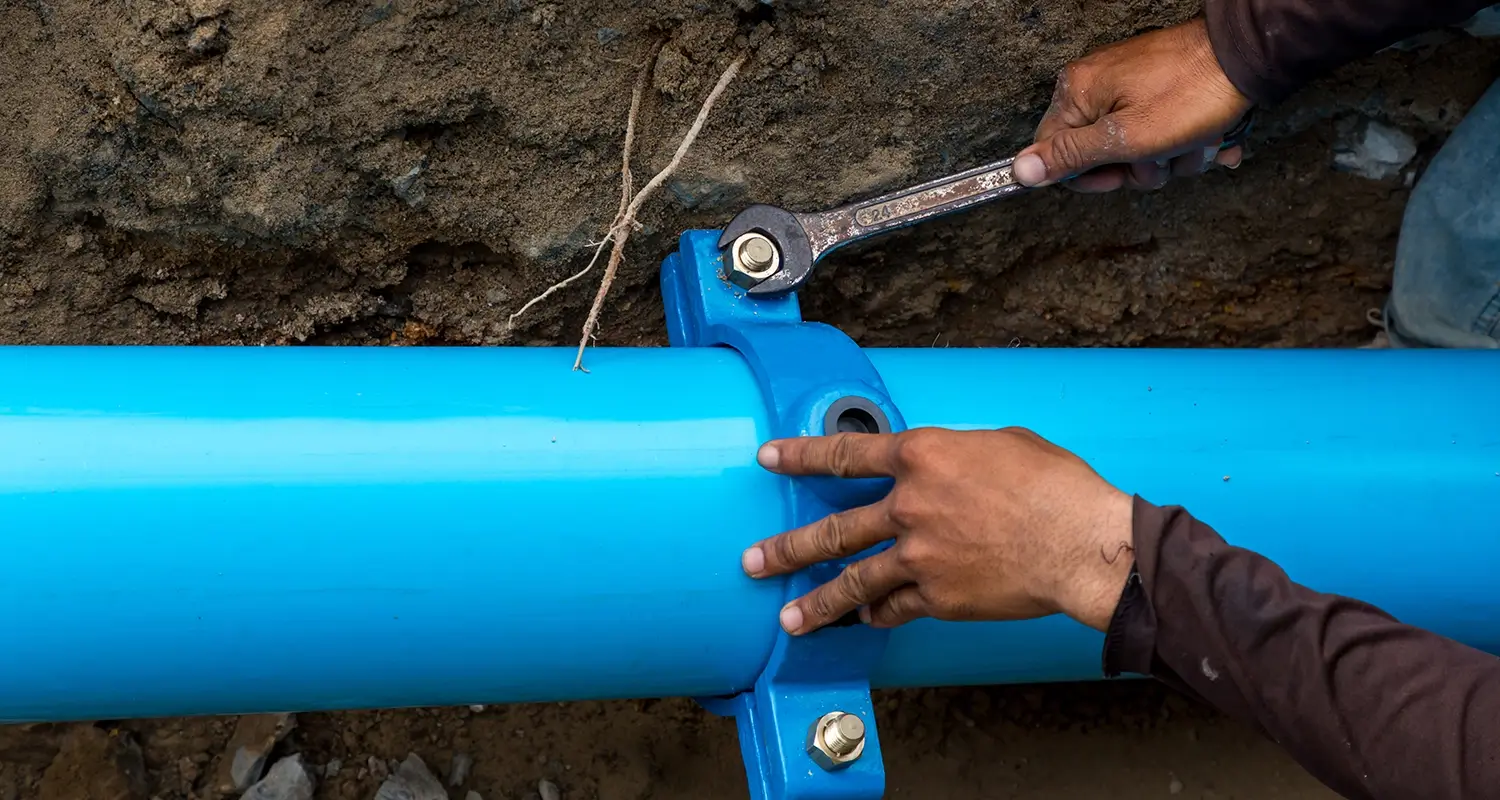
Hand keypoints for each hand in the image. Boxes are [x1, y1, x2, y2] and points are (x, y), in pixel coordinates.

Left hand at [741, 428, 1135, 634]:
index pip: (843, 454)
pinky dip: (878, 615)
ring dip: (816, 601)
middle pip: (832, 529)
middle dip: (787, 547)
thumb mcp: (1001, 444)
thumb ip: (958, 455)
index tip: (770, 458)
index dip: (800, 456)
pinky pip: (896, 608)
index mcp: (921, 456)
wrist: (1078, 541)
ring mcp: (918, 554)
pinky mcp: (938, 596)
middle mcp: (908, 505)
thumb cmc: (1053, 485)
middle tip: (754, 560)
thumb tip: (950, 465)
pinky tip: (865, 620)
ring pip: (852, 580)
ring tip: (788, 617)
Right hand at [1012, 18, 1251, 192]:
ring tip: (1196, 142)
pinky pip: (1160, 130)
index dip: (1089, 176)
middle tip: (1165, 156)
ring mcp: (1129, 83)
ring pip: (1137, 148)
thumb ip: (1070, 156)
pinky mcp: (1158, 86)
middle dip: (1140, 168)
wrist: (1247, 58)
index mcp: (1078, 92)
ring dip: (1172, 159)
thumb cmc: (1190, 95)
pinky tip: (1209, 140)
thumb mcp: (1126, 138)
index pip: (1054, 152)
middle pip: (1099, 154)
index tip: (1121, 176)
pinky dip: (1186, 143)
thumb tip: (1018, 171)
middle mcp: (1097, 83)